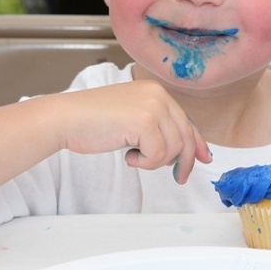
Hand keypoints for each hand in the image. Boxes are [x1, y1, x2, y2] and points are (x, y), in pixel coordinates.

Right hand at [54, 80, 211, 183]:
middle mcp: (158, 95)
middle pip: (186, 136)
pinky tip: (127, 156)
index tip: (204, 158)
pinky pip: (158, 154)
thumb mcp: (132, 118)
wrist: (66, 118)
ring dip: (155, 161)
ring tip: (134, 157)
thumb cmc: (93, 122)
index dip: (198, 142)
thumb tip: (189, 151)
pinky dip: (144, 162)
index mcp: (156, 92)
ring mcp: (152, 107)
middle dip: (184, 160)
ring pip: (174, 148)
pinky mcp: (144, 122)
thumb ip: (158, 127)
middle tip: (178, 177)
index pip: (186, 120)